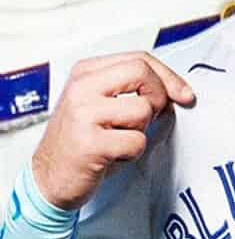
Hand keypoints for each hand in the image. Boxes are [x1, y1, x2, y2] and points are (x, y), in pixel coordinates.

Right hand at [31, 52, 196, 211]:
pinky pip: (136, 142)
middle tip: (152, 116)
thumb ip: (130, 89)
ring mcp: (82, 114)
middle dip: (159, 96)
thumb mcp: (99, 104)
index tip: (182, 93)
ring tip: (118, 140)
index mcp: (85, 73)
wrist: (48, 179)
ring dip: (140, 131)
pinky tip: (111, 156)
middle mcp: (81, 89)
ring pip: (143, 109)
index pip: (139, 59)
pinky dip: (131, 153)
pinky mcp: (89, 143)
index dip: (168, 76)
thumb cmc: (78, 142)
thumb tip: (175, 89)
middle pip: (141, 72)